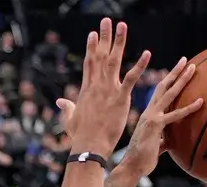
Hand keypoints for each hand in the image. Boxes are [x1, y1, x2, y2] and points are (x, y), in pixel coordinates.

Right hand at [60, 18, 150, 158]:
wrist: (89, 146)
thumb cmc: (80, 136)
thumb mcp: (70, 119)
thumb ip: (67, 107)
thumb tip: (59, 102)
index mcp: (86, 89)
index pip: (89, 63)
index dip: (91, 47)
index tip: (93, 34)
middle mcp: (97, 85)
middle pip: (100, 55)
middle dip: (104, 37)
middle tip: (107, 20)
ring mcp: (108, 90)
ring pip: (114, 60)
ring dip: (119, 42)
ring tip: (122, 25)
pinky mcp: (120, 98)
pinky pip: (132, 78)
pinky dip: (140, 66)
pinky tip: (147, 53)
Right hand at [120, 55, 203, 174]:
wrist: (131, 167)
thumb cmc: (142, 160)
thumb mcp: (155, 146)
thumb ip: (163, 141)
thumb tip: (171, 142)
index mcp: (149, 115)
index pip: (159, 94)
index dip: (168, 81)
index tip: (177, 71)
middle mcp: (149, 112)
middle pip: (164, 86)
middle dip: (175, 72)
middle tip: (185, 60)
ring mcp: (152, 117)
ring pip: (170, 94)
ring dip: (182, 79)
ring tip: (193, 68)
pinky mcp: (156, 125)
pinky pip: (176, 114)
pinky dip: (189, 107)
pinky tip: (201, 101)